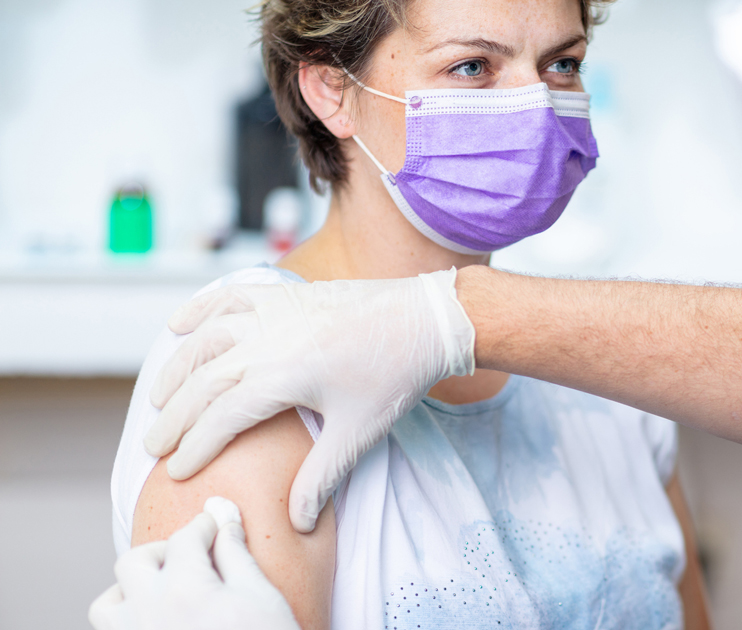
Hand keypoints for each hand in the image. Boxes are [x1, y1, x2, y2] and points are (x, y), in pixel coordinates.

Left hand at [89, 498, 299, 629]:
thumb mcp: (260, 596)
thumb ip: (235, 553)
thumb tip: (223, 516)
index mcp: (185, 591)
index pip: (185, 539)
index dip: (205, 524)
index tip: (217, 524)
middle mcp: (149, 615)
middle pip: (134, 562)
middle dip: (163, 550)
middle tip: (193, 556)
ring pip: (107, 603)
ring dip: (132, 588)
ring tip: (166, 591)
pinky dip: (129, 619)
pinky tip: (163, 621)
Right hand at [143, 269, 474, 531]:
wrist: (428, 319)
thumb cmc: (396, 376)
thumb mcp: (359, 432)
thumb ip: (322, 477)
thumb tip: (297, 523)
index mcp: (282, 376)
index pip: (221, 417)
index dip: (195, 447)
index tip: (176, 471)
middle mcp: (267, 339)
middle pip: (202, 381)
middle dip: (174, 417)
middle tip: (155, 447)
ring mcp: (274, 312)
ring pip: (206, 339)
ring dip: (177, 369)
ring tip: (158, 400)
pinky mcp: (286, 294)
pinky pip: (230, 297)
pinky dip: (199, 309)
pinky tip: (179, 326)